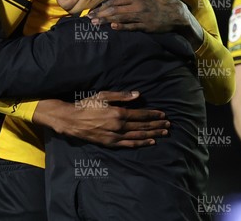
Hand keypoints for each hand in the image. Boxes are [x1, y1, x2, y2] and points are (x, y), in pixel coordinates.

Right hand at [33, 91, 169, 147]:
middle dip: (157, 125)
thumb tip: (138, 94)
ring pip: (139, 136)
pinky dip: (141, 143)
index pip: (141, 114)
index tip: (164, 114)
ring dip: (153, 134)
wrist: (71, 120)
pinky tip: (150, 142)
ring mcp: (115, 136)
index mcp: (118, 113)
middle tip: (168, 124)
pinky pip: (129, 144)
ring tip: (164, 133)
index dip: (154, 114)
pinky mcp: (111, 144)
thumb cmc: (86, 105)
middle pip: (143, 126)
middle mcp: (119, 126)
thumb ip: (121, 96)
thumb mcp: (103, 95)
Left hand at [87, 0, 185, 32]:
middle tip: (89, 17)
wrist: (174, 13)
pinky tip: (112, 26)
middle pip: (115, 9)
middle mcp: (137, 4)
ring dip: (106, 20)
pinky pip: (131, 26)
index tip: (93, 10)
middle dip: (100, 13)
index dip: (103, 5)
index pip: (116, 0)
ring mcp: (141, 15)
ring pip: (120, 17)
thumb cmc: (158, 2)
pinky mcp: (145, 25)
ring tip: (95, 22)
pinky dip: (122, 26)